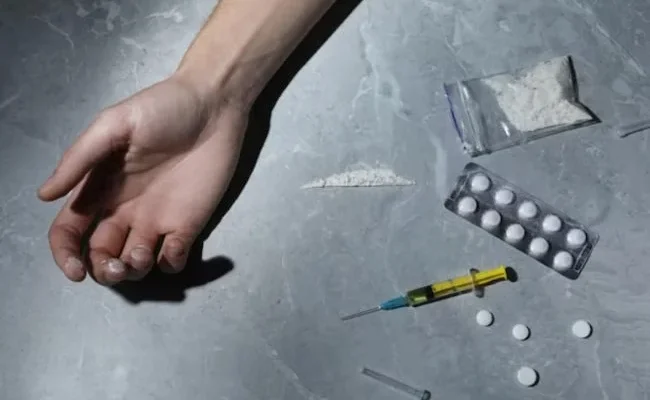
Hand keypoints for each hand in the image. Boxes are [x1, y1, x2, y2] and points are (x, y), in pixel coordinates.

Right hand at [38, 74, 247, 284]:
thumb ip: (79, 159)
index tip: (75, 270)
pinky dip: (170, 264)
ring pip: (135, 263)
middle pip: (101, 255)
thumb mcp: (113, 125)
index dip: (66, 255)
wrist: (213, 105)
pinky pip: (173, 257)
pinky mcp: (189, 223)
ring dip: (133, 271)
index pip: (70, 231)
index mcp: (99, 189)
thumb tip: (44, 195)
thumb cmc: (161, 109)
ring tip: (141, 255)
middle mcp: (124, 210)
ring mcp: (158, 219)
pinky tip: (172, 247)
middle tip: (117, 265)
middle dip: (103, 270)